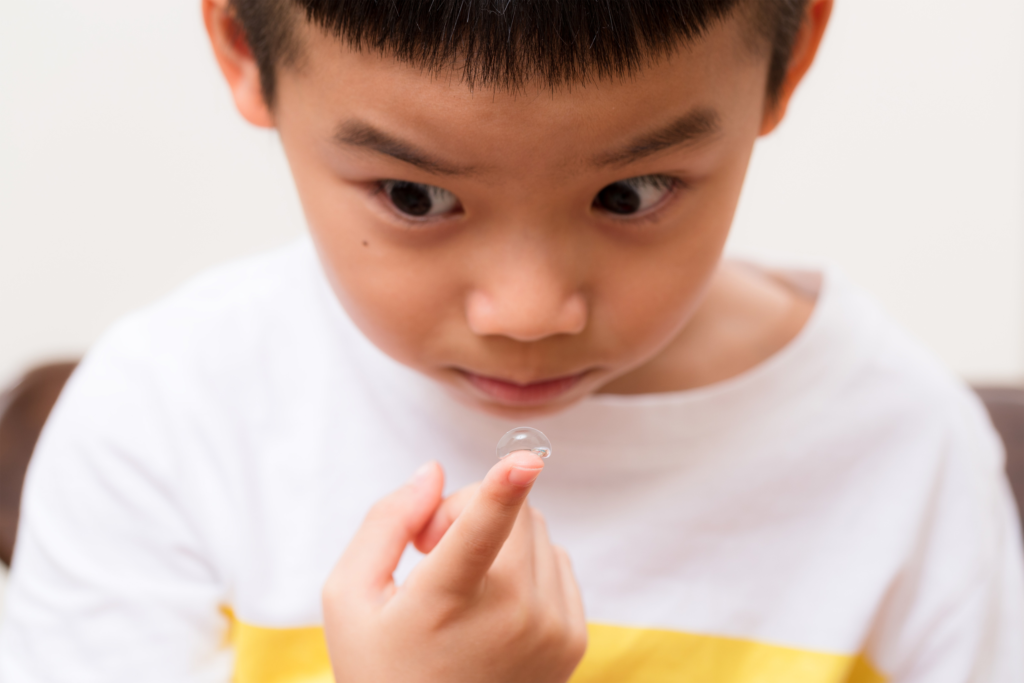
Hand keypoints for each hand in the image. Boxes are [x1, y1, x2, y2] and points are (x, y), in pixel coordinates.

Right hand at [323, 451, 586, 682]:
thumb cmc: (382, 668)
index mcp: (445, 604)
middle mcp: (509, 619)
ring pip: (537, 531)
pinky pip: (557, 562)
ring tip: (463, 591)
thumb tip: (433, 473)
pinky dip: (526, 568)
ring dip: (502, 541)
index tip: (527, 459)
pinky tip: (492, 609)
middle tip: (432, 554)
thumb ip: (385, 523)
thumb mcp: (350, 598)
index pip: (477, 536)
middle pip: (514, 513)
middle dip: (471, 514)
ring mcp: (549, 632)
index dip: (500, 491)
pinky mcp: (573, 640)